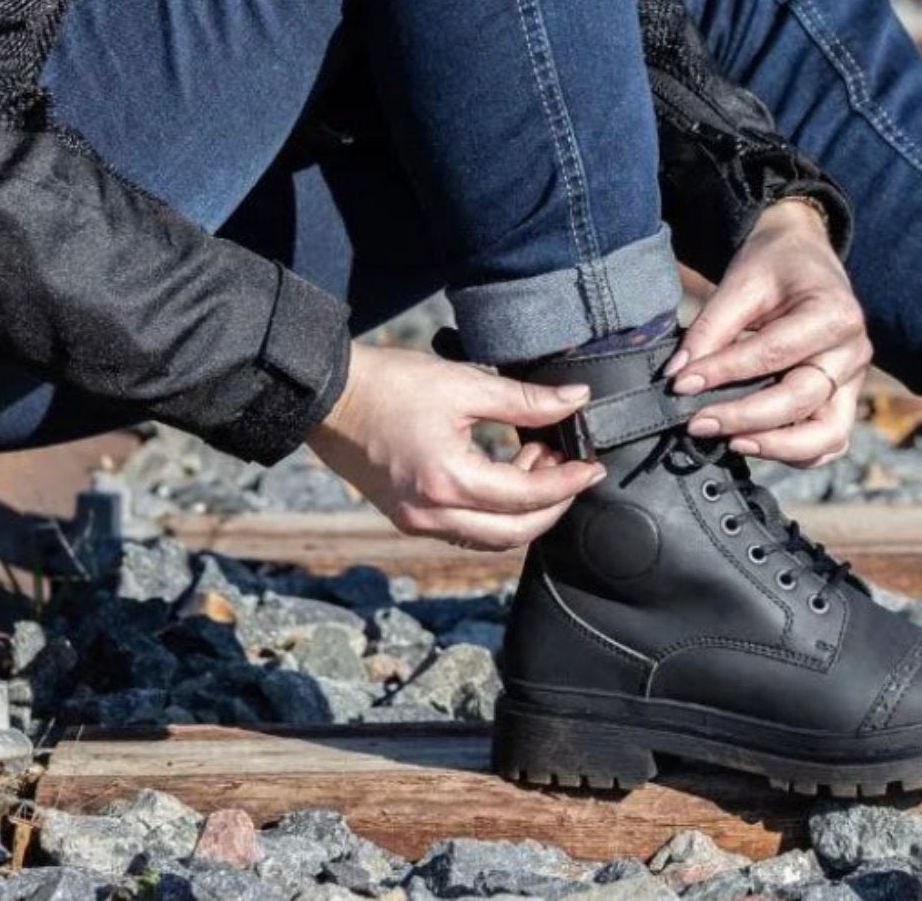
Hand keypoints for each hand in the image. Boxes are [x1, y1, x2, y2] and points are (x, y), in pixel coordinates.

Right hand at [307, 342, 607, 549]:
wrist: (329, 396)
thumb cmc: (389, 384)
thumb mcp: (463, 384)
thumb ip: (524, 400)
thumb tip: (574, 400)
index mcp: (448, 482)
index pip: (527, 498)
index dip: (568, 482)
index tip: (593, 466)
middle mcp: (432, 515)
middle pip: (514, 533)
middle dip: (552, 505)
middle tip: (571, 467)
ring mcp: (416, 522)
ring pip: (489, 537)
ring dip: (522, 509)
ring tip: (536, 459)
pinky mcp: (406, 516)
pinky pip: (464, 530)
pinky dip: (492, 510)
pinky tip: (502, 471)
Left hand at [663, 198, 870, 466]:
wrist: (804, 257)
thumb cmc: (775, 265)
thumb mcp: (741, 282)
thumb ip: (711, 328)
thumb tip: (680, 375)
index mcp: (835, 314)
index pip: (773, 354)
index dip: (724, 372)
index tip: (681, 384)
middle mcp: (853, 352)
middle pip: (800, 400)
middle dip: (743, 417)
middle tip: (696, 422)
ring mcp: (853, 381)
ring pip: (825, 436)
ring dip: (775, 446)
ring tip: (728, 441)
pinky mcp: (844, 400)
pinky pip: (828, 442)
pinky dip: (793, 452)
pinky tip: (752, 442)